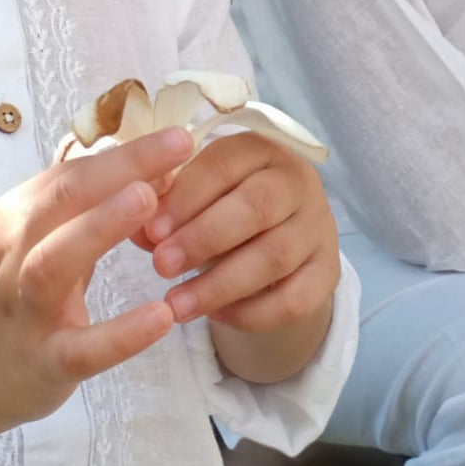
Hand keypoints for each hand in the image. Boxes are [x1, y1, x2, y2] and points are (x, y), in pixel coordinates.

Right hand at [0, 126, 192, 443]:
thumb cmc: (12, 295)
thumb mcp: (37, 241)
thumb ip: (88, 210)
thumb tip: (158, 172)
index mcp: (14, 218)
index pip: (72, 173)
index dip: (126, 153)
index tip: (178, 137)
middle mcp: (10, 255)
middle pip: (61, 199)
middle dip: (121, 167)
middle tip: (178, 145)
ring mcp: (23, 311)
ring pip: (54, 262)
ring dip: (101, 226)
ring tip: (152, 202)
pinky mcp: (43, 363)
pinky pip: (82, 348)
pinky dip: (122, 333)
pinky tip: (162, 316)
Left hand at [141, 130, 339, 348]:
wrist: (272, 240)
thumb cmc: (219, 206)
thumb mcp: (193, 195)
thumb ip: (165, 206)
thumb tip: (135, 226)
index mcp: (260, 148)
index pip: (225, 163)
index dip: (186, 196)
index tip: (150, 229)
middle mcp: (297, 181)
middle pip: (257, 206)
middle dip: (204, 238)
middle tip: (161, 266)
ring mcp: (319, 226)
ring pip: (275, 256)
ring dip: (220, 284)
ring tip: (176, 304)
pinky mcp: (329, 272)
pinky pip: (295, 299)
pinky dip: (252, 313)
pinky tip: (215, 317)